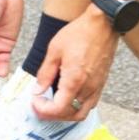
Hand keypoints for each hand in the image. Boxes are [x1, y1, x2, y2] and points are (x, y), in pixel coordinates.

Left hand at [31, 5, 117, 120]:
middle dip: (53, 115)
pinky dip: (78, 106)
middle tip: (41, 105)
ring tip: (54, 103)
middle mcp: (87, 88)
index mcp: (74, 81)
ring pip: (82, 112)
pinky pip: (90, 103)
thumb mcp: (55, 49)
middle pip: (70, 115)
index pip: (58, 109)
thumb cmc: (80, 32)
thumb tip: (38, 89)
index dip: (43, 109)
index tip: (35, 101)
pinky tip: (69, 96)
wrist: (103, 24)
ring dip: (66, 113)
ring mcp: (97, 87)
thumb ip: (45, 72)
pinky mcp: (102, 82)